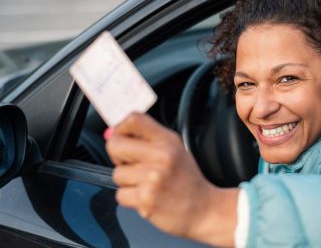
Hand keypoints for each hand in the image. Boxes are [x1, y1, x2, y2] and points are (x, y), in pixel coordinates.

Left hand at [105, 113, 237, 245]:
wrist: (203, 208)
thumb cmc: (186, 180)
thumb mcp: (174, 150)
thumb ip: (146, 140)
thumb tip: (110, 134)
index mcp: (168, 141)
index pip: (134, 119)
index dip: (120, 127)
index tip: (121, 137)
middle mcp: (161, 156)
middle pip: (115, 145)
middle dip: (117, 156)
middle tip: (131, 164)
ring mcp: (153, 178)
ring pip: (117, 174)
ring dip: (127, 182)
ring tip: (146, 184)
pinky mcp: (146, 199)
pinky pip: (120, 195)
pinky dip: (130, 198)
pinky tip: (146, 197)